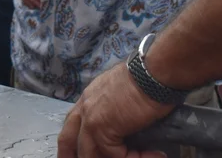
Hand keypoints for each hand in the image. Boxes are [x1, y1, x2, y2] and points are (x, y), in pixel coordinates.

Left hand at [57, 62, 172, 157]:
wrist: (152, 73)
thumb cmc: (146, 79)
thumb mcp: (122, 93)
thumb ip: (114, 109)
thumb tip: (125, 127)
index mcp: (89, 97)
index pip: (73, 122)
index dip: (73, 140)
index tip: (77, 152)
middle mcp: (85, 106)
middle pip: (67, 140)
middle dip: (71, 156)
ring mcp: (90, 118)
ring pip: (88, 153)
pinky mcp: (102, 128)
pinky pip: (114, 155)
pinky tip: (153, 153)